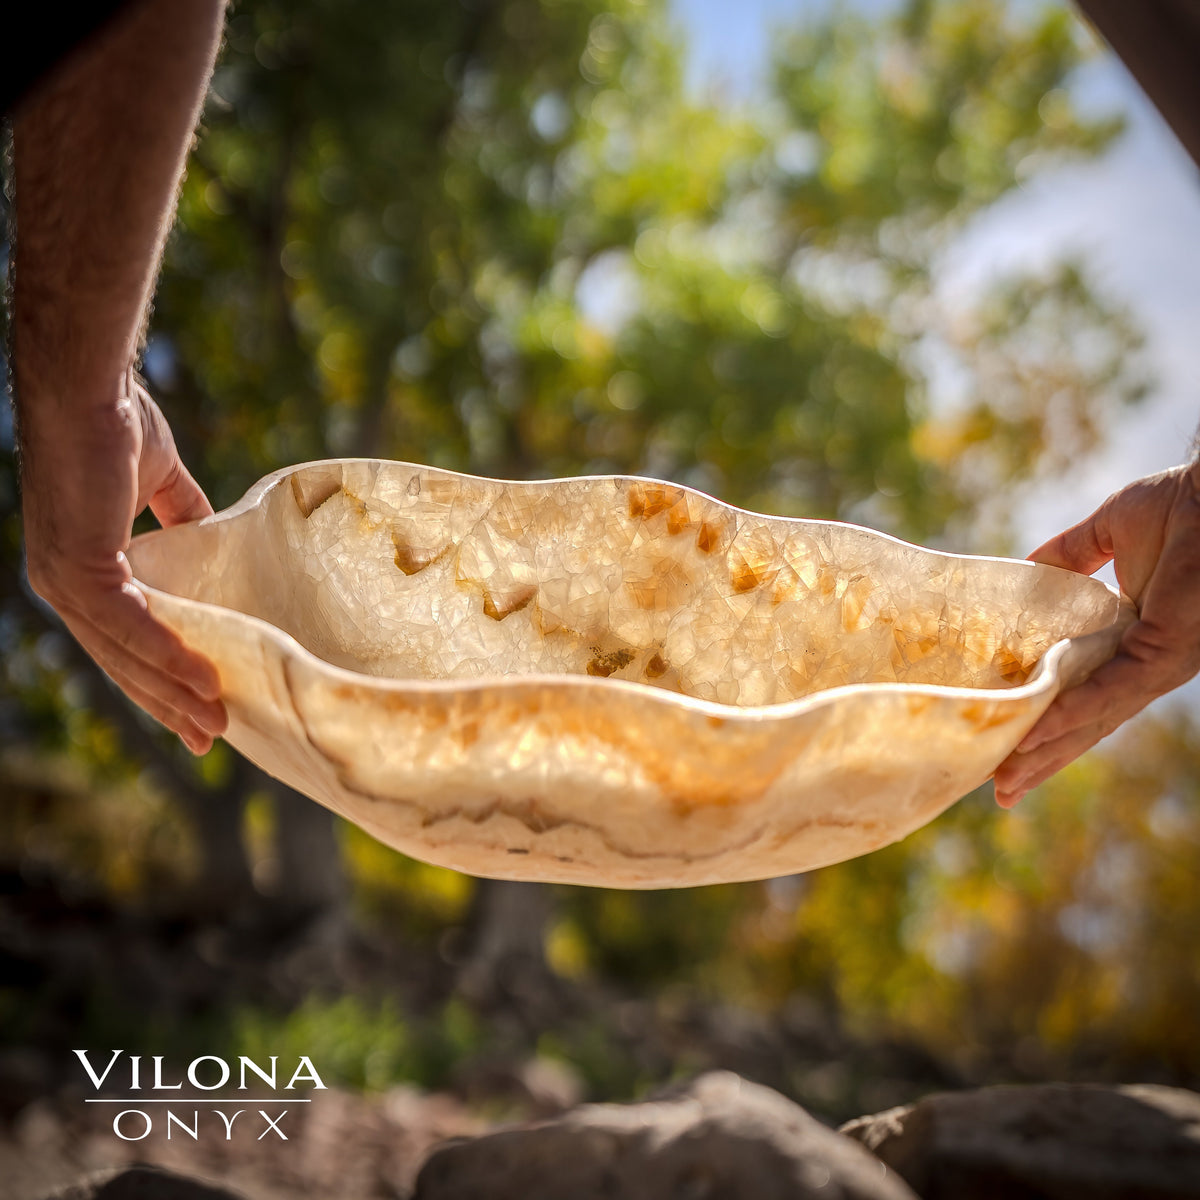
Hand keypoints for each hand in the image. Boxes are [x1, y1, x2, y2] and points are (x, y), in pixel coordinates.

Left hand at [20, 370, 227, 753]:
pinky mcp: (79, 568)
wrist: (90, 387)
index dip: (159, 677)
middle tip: (209, 738)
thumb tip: (210, 538)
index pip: (120, 641)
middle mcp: (63, 586)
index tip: (198, 707)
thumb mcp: (160, 483)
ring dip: (173, 691)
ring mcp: (65, 580)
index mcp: (79, 569)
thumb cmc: (119, 423)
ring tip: (215, 721)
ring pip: (124, 654)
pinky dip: (168, 654)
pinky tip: (202, 680)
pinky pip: (129, 625)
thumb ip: (180, 518)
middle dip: (167, 704)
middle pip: (120, 663)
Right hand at [994, 462, 1199, 806]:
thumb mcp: (1108, 532)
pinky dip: (1072, 713)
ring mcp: (1158, 664)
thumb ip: (1067, 556)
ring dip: (1048, 750)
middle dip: (1042, 760)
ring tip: (1007, 778)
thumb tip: (1023, 569)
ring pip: (1095, 719)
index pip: (1085, 697)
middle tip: (1001, 791)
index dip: (1046, 726)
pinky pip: (1112, 691)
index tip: (1009, 755)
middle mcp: (1147, 666)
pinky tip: (1037, 733)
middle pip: (1086, 725)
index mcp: (1134, 643)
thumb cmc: (1181, 505)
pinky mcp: (1165, 653)